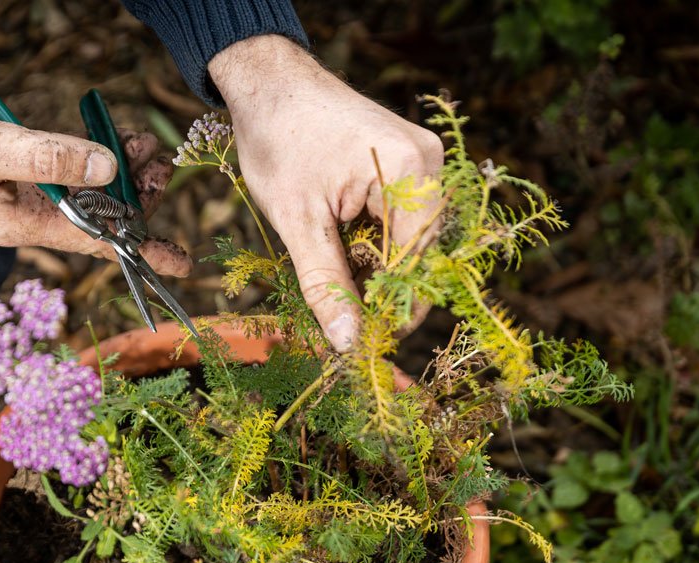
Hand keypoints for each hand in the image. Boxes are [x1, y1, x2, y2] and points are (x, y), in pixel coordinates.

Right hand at [0, 42, 191, 276]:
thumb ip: (48, 158)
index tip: (182, 261)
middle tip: (165, 166)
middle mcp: (21, 212)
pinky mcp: (17, 159)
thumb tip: (108, 170)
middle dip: (137, 196)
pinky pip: (69, 164)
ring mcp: (19, 187)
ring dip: (120, 170)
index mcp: (14, 223)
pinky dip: (95, 152)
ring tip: (147, 147)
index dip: (141, 249)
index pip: (92, 242)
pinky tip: (115, 138)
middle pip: (96, 215)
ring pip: (86, 188)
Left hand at [209, 36, 443, 350]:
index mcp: (410, 172)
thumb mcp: (297, 221)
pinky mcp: (406, 164)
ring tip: (330, 280)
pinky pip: (398, 222)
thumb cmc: (278, 140)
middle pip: (417, 255)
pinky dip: (370, 246)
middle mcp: (429, 164)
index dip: (393, 309)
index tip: (363, 343)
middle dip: (379, 291)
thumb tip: (349, 344)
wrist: (269, 82)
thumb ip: (325, 285)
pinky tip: (338, 252)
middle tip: (341, 322)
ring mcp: (421, 162)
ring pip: (407, 243)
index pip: (418, 263)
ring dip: (372, 270)